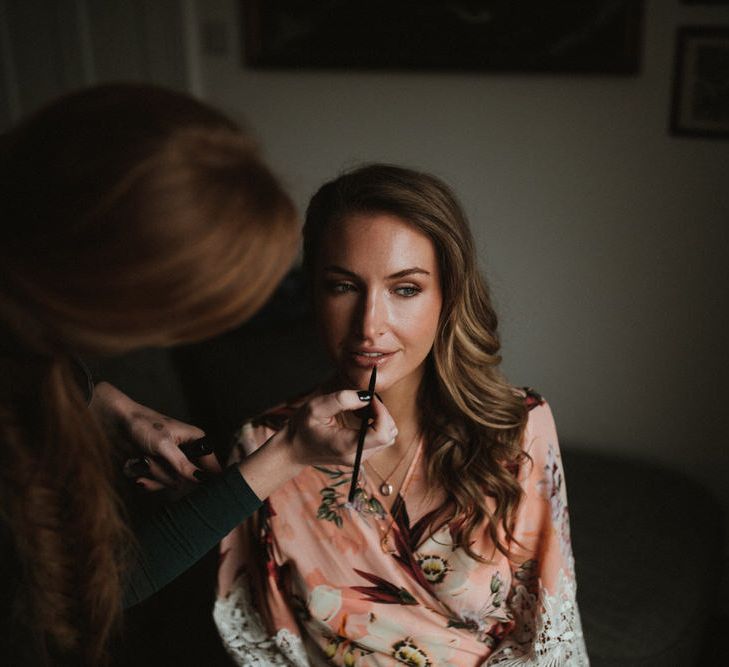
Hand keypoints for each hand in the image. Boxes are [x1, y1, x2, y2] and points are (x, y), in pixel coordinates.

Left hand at [90, 382, 219, 490]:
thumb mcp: (163, 445)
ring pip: (171, 483)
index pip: (212, 466)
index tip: (201, 493)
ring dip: (154, 475)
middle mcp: (188, 452)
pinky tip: (138, 470)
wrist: (117, 423)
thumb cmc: (143, 425)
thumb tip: (201, 479)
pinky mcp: (160, 468)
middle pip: (188, 479)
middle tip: (152, 461)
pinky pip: (159, 484)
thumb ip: (182, 464)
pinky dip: (147, 480)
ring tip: (142, 460)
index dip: (207, 479)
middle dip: (168, 475)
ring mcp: (173, 461)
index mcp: (197, 440)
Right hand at [287, 390, 396, 466]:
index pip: (382, 434)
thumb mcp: (316, 407)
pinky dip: (375, 425)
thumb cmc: (301, 427)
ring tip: (359, 409)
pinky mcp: (361, 457)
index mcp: (346, 446)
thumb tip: (367, 396)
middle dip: (382, 414)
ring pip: (387, 437)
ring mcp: (360, 459)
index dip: (383, 412)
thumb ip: (341, 399)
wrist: (293, 450)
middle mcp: (357, 457)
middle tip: (363, 401)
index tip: (370, 398)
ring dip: (379, 419)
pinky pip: (379, 440)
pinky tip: (358, 417)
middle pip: (389, 435)